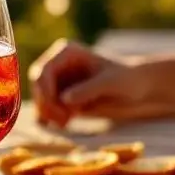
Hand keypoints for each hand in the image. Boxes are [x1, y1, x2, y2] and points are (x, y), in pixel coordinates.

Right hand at [28, 39, 142, 126]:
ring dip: (48, 112)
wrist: (137, 87)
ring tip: (66, 122)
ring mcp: (58, 78)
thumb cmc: (127, 79)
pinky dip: (50, 116)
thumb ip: (88, 89)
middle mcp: (58, 63)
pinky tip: (64, 123)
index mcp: (66, 52)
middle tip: (63, 122)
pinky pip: (45, 106)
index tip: (60, 111)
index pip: (42, 71)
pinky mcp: (60, 94)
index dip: (45, 92)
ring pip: (39, 97)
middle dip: (46, 104)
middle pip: (37, 85)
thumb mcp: (111, 83)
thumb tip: (64, 99)